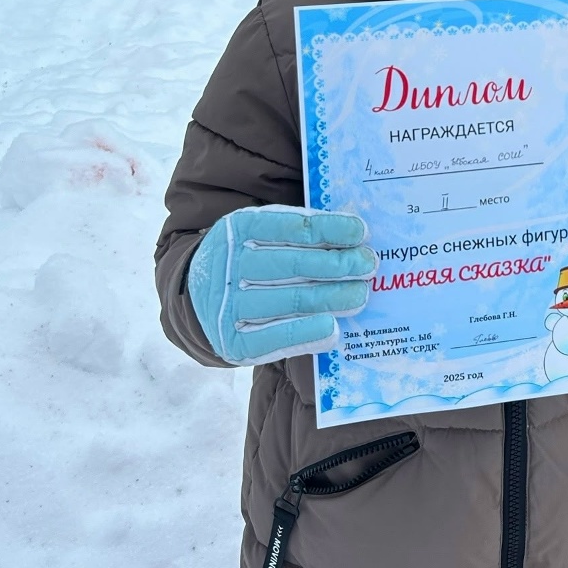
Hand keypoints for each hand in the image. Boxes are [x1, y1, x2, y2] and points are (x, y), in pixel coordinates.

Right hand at [187, 205, 375, 365]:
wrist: (198, 293)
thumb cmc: (249, 256)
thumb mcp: (263, 232)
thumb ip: (299, 231)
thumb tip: (354, 237)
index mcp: (239, 228)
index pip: (292, 226)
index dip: (330, 229)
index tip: (361, 232)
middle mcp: (230, 265)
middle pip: (294, 264)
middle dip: (338, 264)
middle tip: (368, 265)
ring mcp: (228, 305)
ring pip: (290, 301)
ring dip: (332, 298)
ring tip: (360, 295)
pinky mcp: (233, 342)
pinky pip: (275, 339)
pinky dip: (308, 334)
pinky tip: (333, 329)